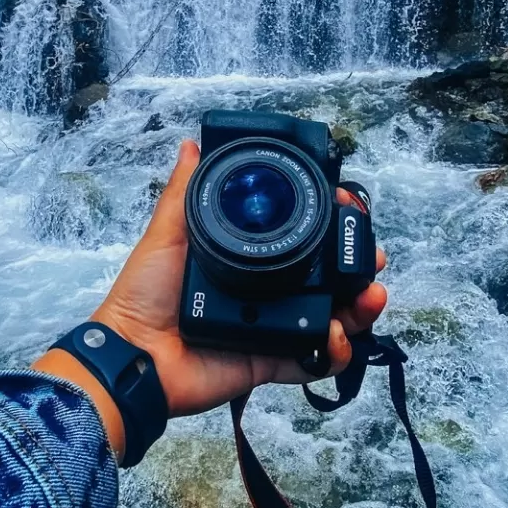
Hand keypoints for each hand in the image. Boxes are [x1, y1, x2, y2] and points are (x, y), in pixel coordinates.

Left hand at [33, 139, 387, 458]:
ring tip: (370, 298)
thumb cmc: (145, 294)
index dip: (332, 228)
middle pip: (328, 279)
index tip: (349, 209)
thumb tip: (192, 145)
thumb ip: (184, 193)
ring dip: (360, 308)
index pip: (301, 240)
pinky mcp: (273, 362)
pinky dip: (333, 353)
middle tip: (371, 259)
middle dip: (358, 268)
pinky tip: (337, 338)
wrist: (136, 354)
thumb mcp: (166, 235)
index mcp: (247, 260)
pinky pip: (313, 359)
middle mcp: (266, 292)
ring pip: (332, 317)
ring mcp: (273, 328)